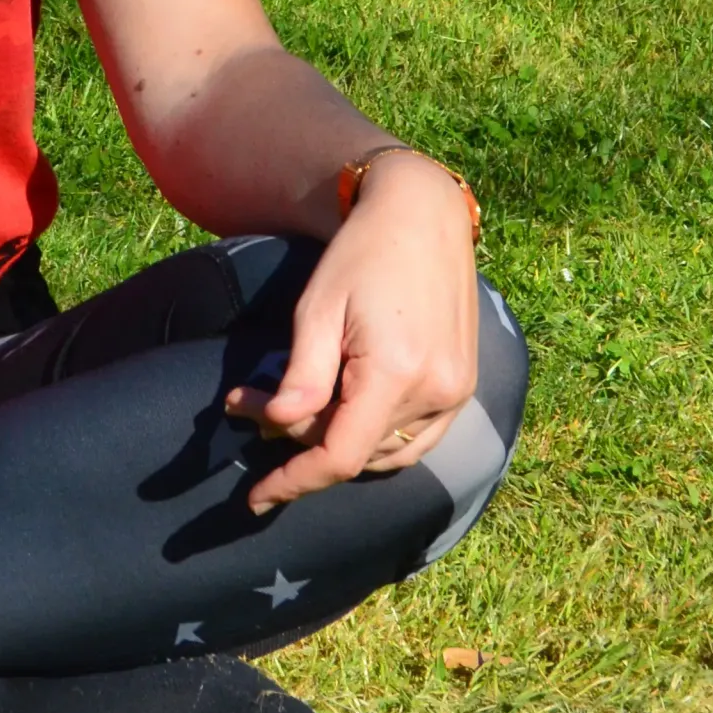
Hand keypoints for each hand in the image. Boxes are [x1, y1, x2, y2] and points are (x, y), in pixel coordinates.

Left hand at [225, 153, 478, 511]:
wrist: (423, 217)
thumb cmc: (361, 253)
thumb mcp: (318, 309)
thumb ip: (303, 377)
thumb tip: (277, 427)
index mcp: (395, 372)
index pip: (338, 456)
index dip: (293, 482)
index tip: (254, 496)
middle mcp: (437, 392)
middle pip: (357, 453)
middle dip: (299, 444)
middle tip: (249, 404)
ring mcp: (457, 393)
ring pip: (387, 453)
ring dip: (338, 445)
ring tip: (291, 408)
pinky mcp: (464, 387)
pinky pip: (416, 439)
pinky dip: (375, 439)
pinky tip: (342, 413)